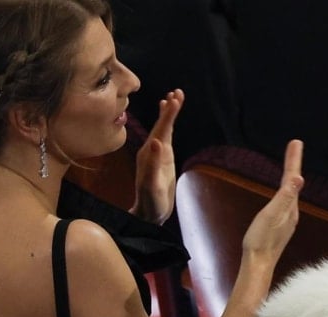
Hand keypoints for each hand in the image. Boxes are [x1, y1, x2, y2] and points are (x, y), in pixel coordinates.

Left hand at [132, 89, 183, 223]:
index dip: (168, 115)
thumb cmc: (151, 202)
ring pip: (163, 128)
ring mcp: (156, 153)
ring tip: (175, 97)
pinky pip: (165, 136)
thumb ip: (153, 163)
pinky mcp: (162, 158)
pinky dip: (168, 124)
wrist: (149, 213)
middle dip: (169, 109)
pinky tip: (169, 118)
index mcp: (149, 153)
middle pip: (161, 124)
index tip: (174, 100)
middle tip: (178, 92)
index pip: (160, 129)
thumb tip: (156, 141)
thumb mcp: (152, 185)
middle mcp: (150, 149)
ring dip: (169, 113)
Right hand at [240, 139, 304, 268]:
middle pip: (293, 183)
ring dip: (290, 176)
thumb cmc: (261, 240)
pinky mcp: (279, 227)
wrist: (257, 264)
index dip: (293, 160)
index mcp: (289, 207)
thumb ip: (284, 197)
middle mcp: (291, 212)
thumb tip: (298, 179)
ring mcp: (286, 220)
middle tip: (294, 146)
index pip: (292, 178)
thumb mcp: (271, 215)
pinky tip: (283, 194)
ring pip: (290, 193)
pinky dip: (285, 190)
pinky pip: (285, 202)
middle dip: (293, 164)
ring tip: (291, 164)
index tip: (296, 142)